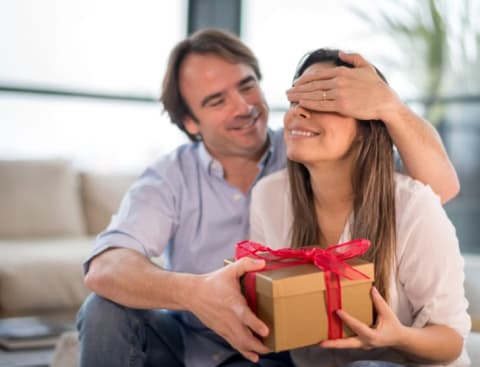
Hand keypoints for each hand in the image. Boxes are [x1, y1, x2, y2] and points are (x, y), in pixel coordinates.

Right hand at [189, 257, 269, 361]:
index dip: (255, 324)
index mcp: (232, 303)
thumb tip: (263, 262)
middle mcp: (229, 318)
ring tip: (266, 351)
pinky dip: (244, 351)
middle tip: (272, 346)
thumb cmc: (213, 282)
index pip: (244, 316)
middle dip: (259, 344)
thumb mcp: (229, 270)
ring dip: (254, 349)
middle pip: (244, 336)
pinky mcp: (222, 331)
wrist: (192, 294)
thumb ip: (246, 264)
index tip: (265, 330)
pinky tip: (254, 356)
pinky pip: (234, 344)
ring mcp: (225, 327)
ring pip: (240, 343)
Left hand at [286, 51, 401, 121]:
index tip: (295, 83)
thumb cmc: (376, 86)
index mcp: (342, 72)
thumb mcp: (366, 67)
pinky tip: (300, 104)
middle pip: (313, 85)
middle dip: (297, 88)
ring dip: (299, 96)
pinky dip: (308, 104)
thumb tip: (340, 53)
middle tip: (286, 92)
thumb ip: (352, 58)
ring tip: (289, 98)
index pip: (318, 75)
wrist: (385, 102)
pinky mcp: (341, 106)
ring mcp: (339, 94)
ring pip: (314, 95)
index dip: (304, 80)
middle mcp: (338, 81)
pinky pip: (321, 105)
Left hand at [320, 287, 405, 349]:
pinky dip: (340, 341)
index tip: (338, 311)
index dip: (347, 319)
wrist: (399, 339)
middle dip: (334, 344)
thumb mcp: (387, 313)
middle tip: (322, 344)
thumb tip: (372, 288)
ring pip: (347, 345)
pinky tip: (331, 338)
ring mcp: (363, 345)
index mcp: (373, 335)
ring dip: (335, 344)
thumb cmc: (393, 326)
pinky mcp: (361, 344)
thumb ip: (379, 301)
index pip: (358, 326)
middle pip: (347, 344)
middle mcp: (366, 342)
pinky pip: (349, 343)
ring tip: (322, 342)